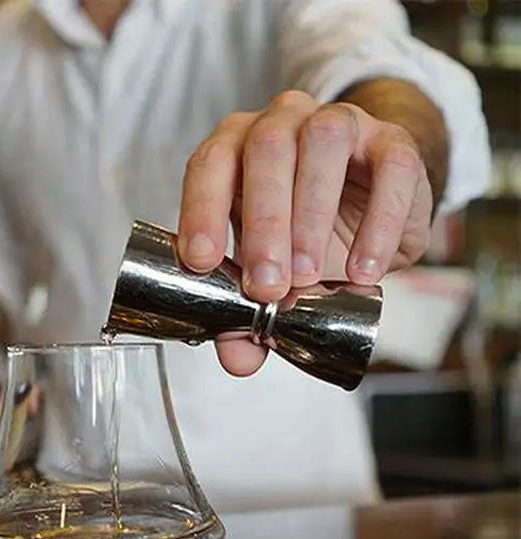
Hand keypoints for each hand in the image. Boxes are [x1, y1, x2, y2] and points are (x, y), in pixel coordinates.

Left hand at [177, 90, 432, 375]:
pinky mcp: (392, 142)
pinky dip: (378, 223)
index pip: (210, 164)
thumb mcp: (270, 270)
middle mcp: (282, 123)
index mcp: (237, 149)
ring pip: (323, 145)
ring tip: (307, 278)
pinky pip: (390, 169)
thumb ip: (248, 314)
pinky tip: (364, 271)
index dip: (200, 209)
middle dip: (263, 223)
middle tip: (265, 287)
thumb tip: (238, 360)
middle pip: (265, 150)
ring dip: (312, 216)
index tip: (200, 262)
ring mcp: (340, 123)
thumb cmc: (303, 230)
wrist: (372, 200)